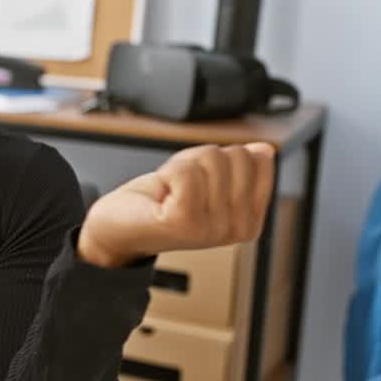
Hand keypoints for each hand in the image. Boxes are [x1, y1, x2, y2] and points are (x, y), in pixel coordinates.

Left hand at [77, 143, 276, 268]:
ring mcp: (213, 229)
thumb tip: (265, 151)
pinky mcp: (185, 222)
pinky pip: (186, 172)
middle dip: (200, 160)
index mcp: (250, 220)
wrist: (115, 229)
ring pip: (211, 159)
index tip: (200, 181)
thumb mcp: (206, 182)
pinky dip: (168, 173)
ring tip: (170, 193)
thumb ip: (237, 168)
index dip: (221, 159)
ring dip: (181, 167)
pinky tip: (161, 196)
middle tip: (180, 187)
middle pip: (235, 156)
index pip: (258, 160)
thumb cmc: (157, 205)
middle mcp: (237, 229)